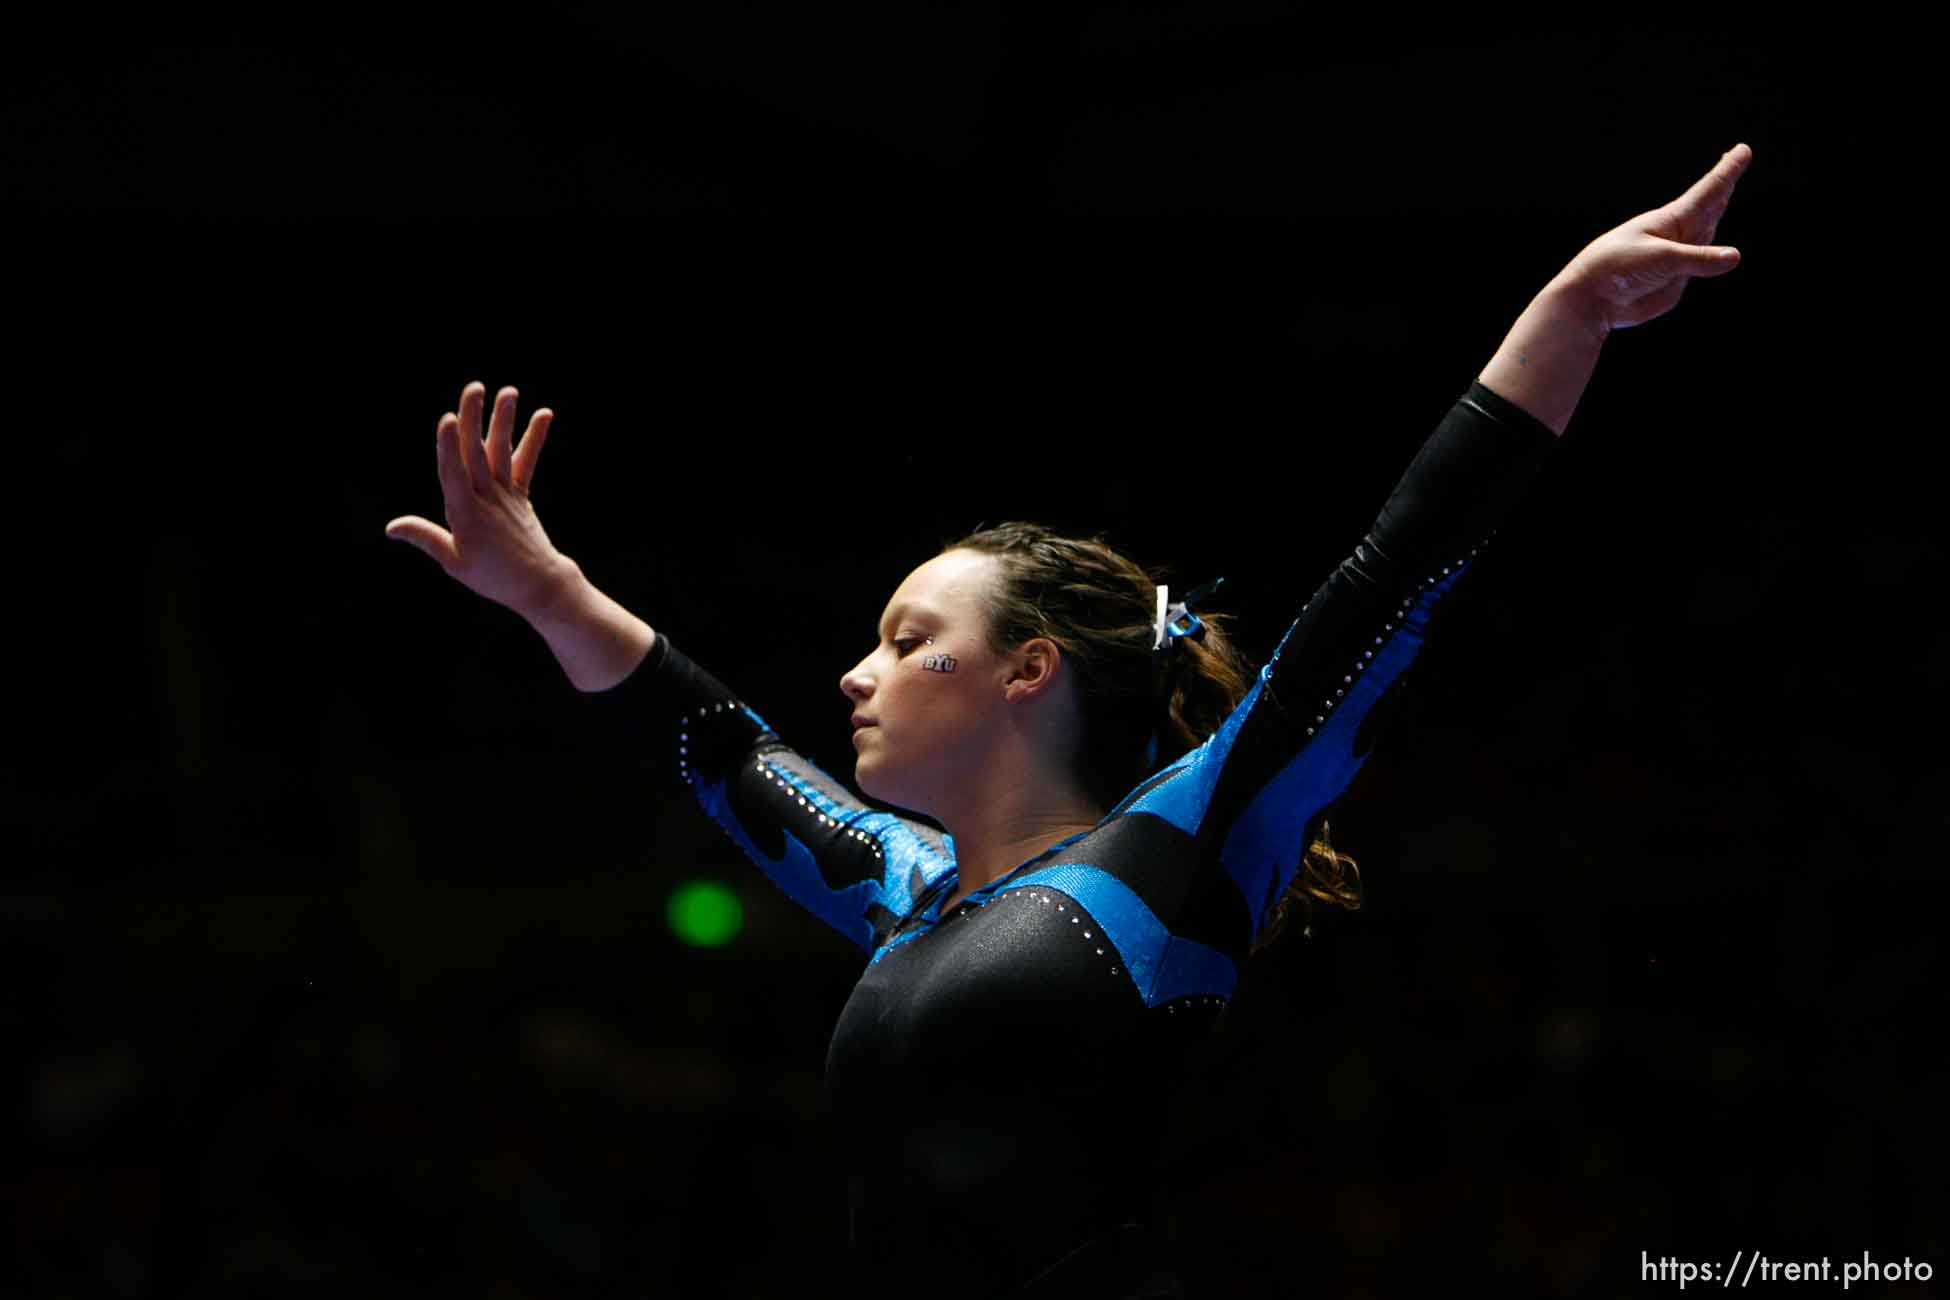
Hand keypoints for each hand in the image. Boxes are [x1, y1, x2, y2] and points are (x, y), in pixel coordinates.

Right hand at [385, 381, 573, 617]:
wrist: (538, 585)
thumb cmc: (491, 577)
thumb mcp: (453, 562)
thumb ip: (425, 538)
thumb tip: (391, 526)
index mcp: (465, 514)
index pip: (453, 473)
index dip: (448, 445)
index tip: (446, 418)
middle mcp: (486, 498)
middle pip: (477, 453)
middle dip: (473, 419)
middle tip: (474, 387)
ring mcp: (506, 494)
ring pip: (502, 452)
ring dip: (504, 420)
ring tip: (509, 391)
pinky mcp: (521, 495)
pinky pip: (526, 462)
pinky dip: (534, 438)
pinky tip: (544, 414)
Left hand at [1560, 143, 1751, 331]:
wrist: (1592, 299)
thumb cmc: (1618, 268)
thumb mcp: (1661, 259)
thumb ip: (1698, 259)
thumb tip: (1735, 257)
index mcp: (1671, 219)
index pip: (1708, 191)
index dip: (1727, 171)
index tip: (1743, 150)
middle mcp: (1677, 235)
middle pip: (1709, 205)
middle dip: (1723, 184)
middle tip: (1737, 157)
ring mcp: (1678, 258)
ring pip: (1707, 234)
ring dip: (1716, 213)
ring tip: (1725, 192)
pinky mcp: (1676, 281)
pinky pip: (1700, 267)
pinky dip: (1710, 258)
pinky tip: (1712, 249)